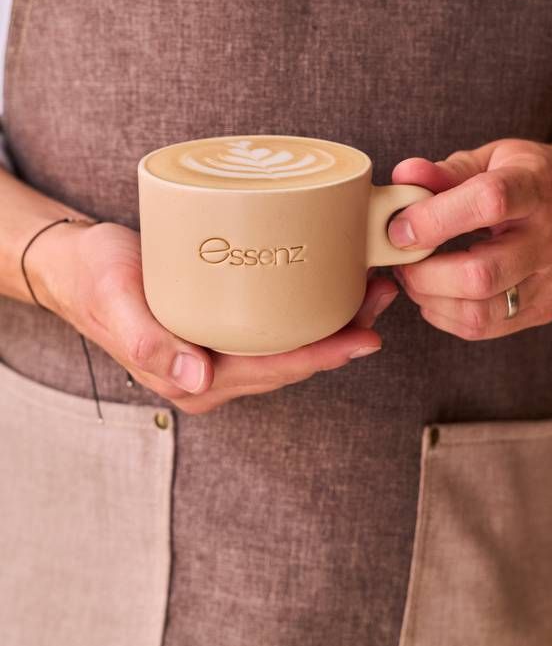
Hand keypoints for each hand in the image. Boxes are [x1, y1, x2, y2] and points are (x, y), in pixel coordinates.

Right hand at [28, 220, 397, 412]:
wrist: (75, 266)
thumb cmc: (95, 279)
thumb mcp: (115, 300)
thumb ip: (148, 340)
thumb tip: (197, 378)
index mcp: (189, 378)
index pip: (270, 371)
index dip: (321, 356)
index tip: (365, 336)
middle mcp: (210, 375)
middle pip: (291, 361)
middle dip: (341, 335)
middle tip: (382, 296)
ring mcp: (217, 356)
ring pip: (289, 347)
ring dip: (332, 323)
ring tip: (371, 290)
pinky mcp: (220, 331)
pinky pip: (275, 330)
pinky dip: (308, 313)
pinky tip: (330, 290)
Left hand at [387, 136, 551, 340]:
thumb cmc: (535, 178)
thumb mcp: (496, 158)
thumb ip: (448, 170)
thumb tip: (404, 176)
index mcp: (537, 188)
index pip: (488, 202)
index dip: (434, 219)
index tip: (399, 228)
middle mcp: (551, 238)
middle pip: (480, 274)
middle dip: (424, 272)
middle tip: (401, 258)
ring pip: (481, 311)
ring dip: (431, 298)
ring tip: (414, 276)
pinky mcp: (547, 309)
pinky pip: (486, 327)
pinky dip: (447, 315)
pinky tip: (436, 293)